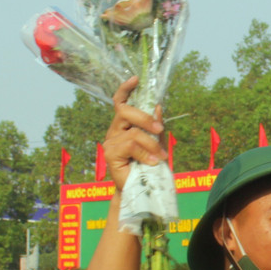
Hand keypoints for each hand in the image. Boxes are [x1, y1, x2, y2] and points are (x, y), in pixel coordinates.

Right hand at [101, 77, 164, 191]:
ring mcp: (111, 142)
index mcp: (124, 124)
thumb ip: (156, 126)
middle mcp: (115, 130)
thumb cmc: (147, 166)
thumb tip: (158, 107)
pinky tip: (152, 163)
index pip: (120, 102)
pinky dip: (145, 154)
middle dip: (145, 118)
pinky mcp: (110, 154)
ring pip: (133, 132)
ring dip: (151, 144)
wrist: (140, 190)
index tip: (136, 79)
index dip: (125, 89)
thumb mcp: (156, 143)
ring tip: (160, 156)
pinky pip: (131, 145)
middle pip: (125, 111)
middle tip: (159, 130)